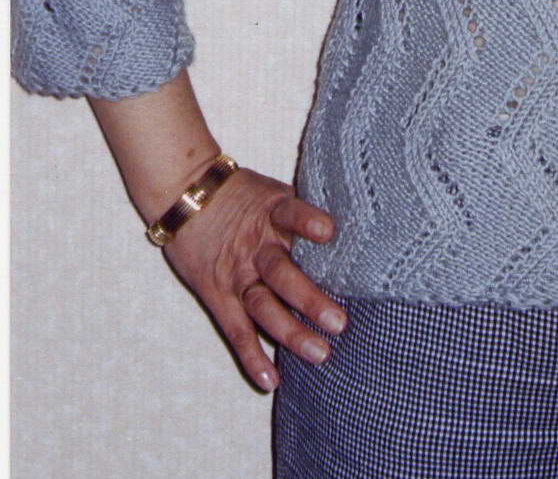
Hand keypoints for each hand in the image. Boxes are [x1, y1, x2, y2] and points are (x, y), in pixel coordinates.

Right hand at [160, 165, 346, 391]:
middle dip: (309, 300)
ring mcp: (236, 273)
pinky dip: (252, 357)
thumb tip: (358, 216)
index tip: (329, 231)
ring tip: (319, 354)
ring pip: (263, 307)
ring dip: (290, 333)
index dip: (308, 222)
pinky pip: (236, 329)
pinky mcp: (218, 294)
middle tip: (340, 323)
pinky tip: (271, 380)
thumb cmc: (242, 193)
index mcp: (272, 213)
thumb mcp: (274, 190)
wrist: (186, 194)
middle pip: (282, 274)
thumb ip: (304, 208)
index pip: (291, 214)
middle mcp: (255, 246)